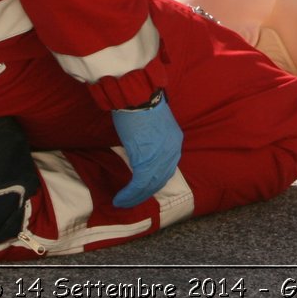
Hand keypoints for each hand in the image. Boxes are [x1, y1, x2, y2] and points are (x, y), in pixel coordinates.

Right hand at [111, 93, 183, 208]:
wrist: (137, 95)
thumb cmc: (141, 105)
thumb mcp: (153, 128)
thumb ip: (152, 144)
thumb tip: (141, 156)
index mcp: (175, 142)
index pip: (167, 170)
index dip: (153, 183)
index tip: (141, 190)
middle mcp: (173, 151)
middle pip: (160, 180)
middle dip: (144, 194)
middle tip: (130, 201)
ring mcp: (161, 156)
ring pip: (150, 185)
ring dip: (135, 197)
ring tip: (123, 202)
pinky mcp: (147, 159)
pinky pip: (140, 183)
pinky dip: (130, 193)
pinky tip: (120, 198)